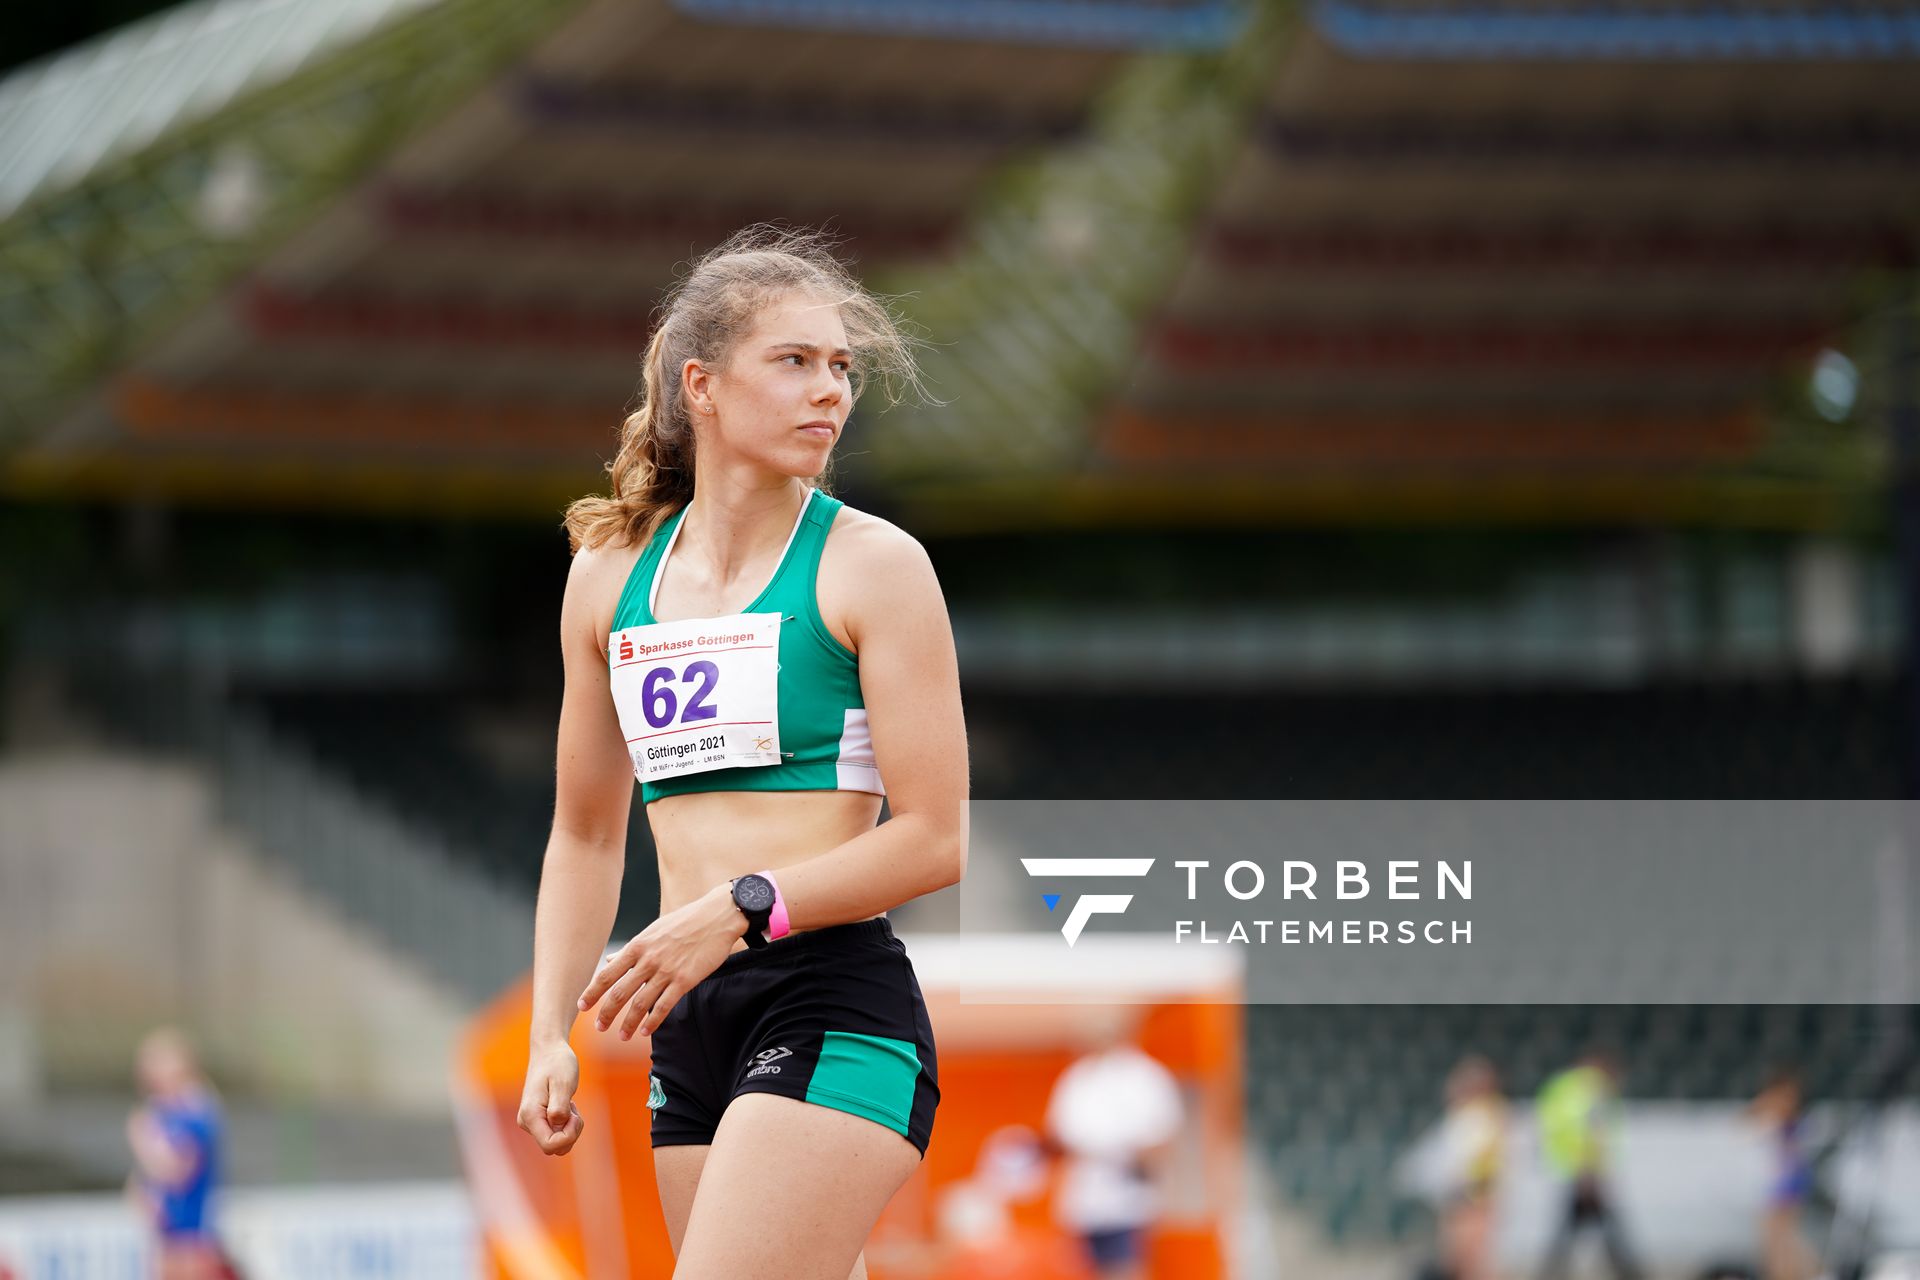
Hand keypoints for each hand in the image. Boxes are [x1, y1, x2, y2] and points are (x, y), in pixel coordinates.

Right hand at [518, 1041, 583, 1154]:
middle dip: (571, 1132)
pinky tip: (566, 1104)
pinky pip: (557, 1133)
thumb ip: (560, 1107)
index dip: (569, 1135)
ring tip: (569, 1104)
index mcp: (530, 1115)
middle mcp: (526, 1122)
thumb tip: (558, 1125)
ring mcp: (531, 1122)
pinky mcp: (538, 1119)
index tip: (574, 1114)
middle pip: (554, 1147)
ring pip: (557, 1142)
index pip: (550, 1145)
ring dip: (570, 1128)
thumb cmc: (558, 1063)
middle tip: (573, 1107)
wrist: (549, 1050)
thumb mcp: (563, 1083)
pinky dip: (567, 1123)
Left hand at [578, 885, 743, 1039]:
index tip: (582, 1006)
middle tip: (599, 1027)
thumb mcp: (653, 931)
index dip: (592, 992)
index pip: (607, 974)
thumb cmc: (685, 922)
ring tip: (622, 1036)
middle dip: (606, 1013)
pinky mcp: (684, 980)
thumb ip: (632, 949)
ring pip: (639, 1004)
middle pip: (619, 993)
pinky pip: (663, 1006)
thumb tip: (611, 959)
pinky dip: (652, 1022)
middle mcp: (648, 960)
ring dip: (628, 1023)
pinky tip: (645, 1032)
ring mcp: (666, 971)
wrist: (717, 916)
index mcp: (637, 946)